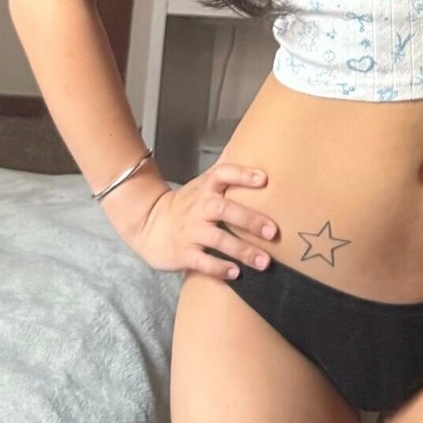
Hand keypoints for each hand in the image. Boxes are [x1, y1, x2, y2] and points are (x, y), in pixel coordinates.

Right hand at [129, 161, 279, 279]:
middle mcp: (199, 208)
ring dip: (242, 251)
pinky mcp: (184, 253)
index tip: (264, 179)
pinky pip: (203, 262)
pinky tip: (236, 274)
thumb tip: (255, 148)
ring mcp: (191, 231)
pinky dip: (219, 268)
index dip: (242, 175)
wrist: (150, 225)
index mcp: (206, 188)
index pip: (223, 174)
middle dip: (250, 220)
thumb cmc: (188, 205)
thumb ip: (227, 173)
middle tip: (273, 231)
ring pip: (218, 239)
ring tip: (264, 262)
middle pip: (225, 209)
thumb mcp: (203, 184)